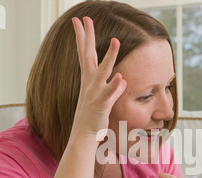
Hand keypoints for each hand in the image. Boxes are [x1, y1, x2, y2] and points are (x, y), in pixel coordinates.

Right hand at [71, 17, 126, 139]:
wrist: (85, 135)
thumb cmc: (93, 117)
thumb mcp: (104, 99)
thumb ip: (113, 87)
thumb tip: (122, 79)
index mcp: (88, 80)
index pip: (85, 53)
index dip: (82, 37)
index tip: (79, 21)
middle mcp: (89, 83)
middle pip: (87, 55)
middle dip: (87, 36)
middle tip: (85, 18)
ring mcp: (94, 92)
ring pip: (103, 71)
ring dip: (109, 56)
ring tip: (116, 41)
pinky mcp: (101, 104)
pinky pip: (109, 93)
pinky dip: (114, 85)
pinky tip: (120, 76)